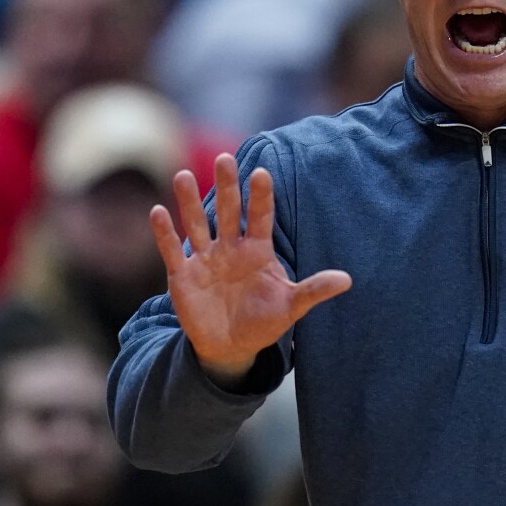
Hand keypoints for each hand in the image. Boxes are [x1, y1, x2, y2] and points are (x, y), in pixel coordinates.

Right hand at [151, 153, 351, 387]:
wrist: (231, 347)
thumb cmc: (264, 321)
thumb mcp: (290, 307)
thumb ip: (313, 291)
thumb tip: (347, 280)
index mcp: (258, 250)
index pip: (261, 217)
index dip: (261, 197)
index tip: (262, 173)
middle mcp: (231, 247)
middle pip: (228, 211)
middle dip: (227, 186)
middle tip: (226, 158)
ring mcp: (206, 258)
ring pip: (197, 223)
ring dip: (190, 201)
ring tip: (184, 174)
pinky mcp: (183, 275)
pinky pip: (173, 249)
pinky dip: (165, 233)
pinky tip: (158, 211)